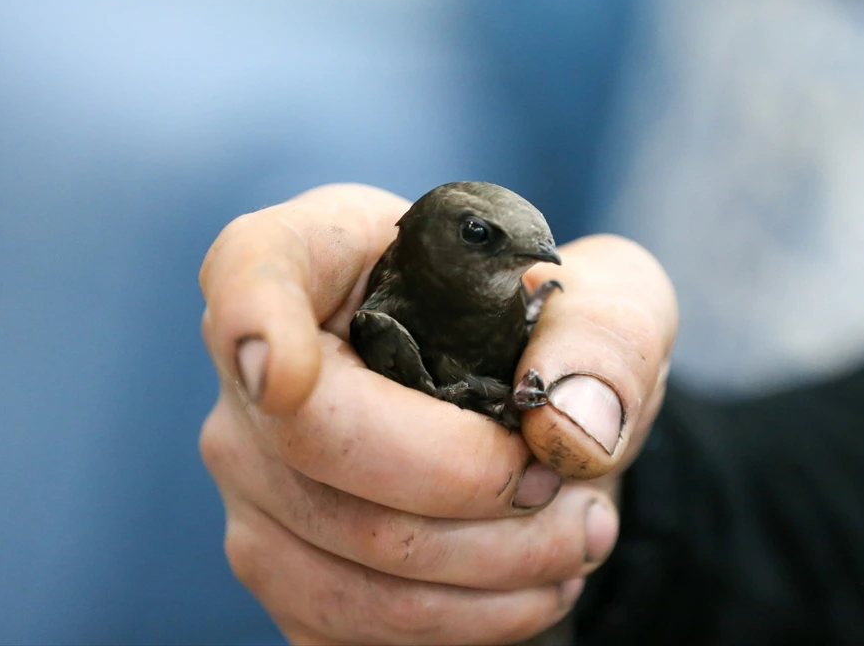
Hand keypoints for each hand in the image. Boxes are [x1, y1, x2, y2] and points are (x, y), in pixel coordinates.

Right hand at [198, 184, 676, 644]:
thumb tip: (567, 427)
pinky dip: (464, 622)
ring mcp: (254, 473)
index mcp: (322, 255)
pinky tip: (529, 583)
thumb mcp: (612, 301)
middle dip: (475, 486)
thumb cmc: (553, 335)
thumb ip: (605, 340)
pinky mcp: (279, 560)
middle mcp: (260, 367)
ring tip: (577, 537)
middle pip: (321, 444)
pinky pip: (350, 624)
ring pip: (347, 554)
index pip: (252, 269)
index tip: (286, 370)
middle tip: (568, 485)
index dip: (254, 320)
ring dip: (492, 570)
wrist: (536, 419)